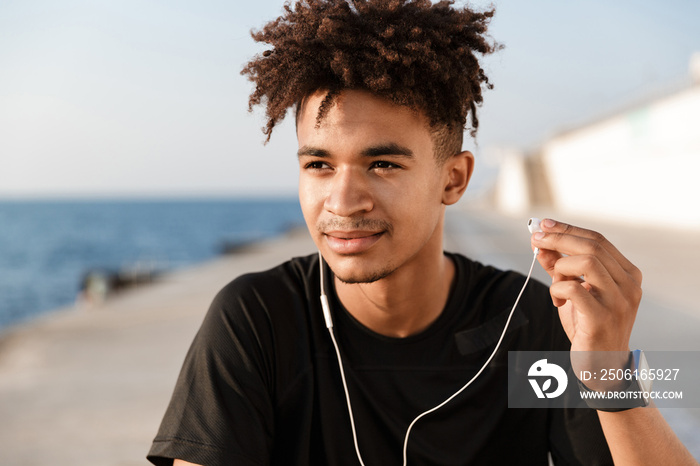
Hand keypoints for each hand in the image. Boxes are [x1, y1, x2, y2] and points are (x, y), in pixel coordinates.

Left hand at [530, 219, 642, 352]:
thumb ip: (560, 268)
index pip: (598, 240)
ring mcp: (618, 301)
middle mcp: (629, 285)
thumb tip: (540, 243)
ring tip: (555, 284)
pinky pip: (574, 288)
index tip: (544, 225)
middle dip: (558, 239)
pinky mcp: (602, 317)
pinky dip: (557, 288)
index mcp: (627, 274)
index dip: (568, 229)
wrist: (602, 365)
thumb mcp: (574, 291)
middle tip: (535, 239)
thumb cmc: (589, 325)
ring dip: (560, 267)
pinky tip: (557, 300)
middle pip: (592, 246)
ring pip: (586, 262)